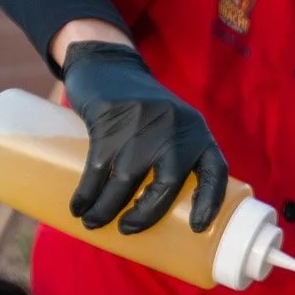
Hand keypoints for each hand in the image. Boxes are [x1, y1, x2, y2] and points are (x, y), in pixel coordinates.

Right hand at [62, 41, 228, 233]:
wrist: (109, 66)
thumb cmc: (143, 110)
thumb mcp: (173, 125)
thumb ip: (175, 157)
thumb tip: (164, 212)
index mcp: (196, 132)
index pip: (215, 171)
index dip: (210, 202)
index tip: (199, 228)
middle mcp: (175, 128)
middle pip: (167, 183)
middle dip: (145, 214)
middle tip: (128, 228)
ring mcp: (142, 123)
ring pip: (126, 179)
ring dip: (107, 208)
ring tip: (93, 222)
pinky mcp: (110, 119)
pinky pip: (98, 167)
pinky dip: (87, 192)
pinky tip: (79, 206)